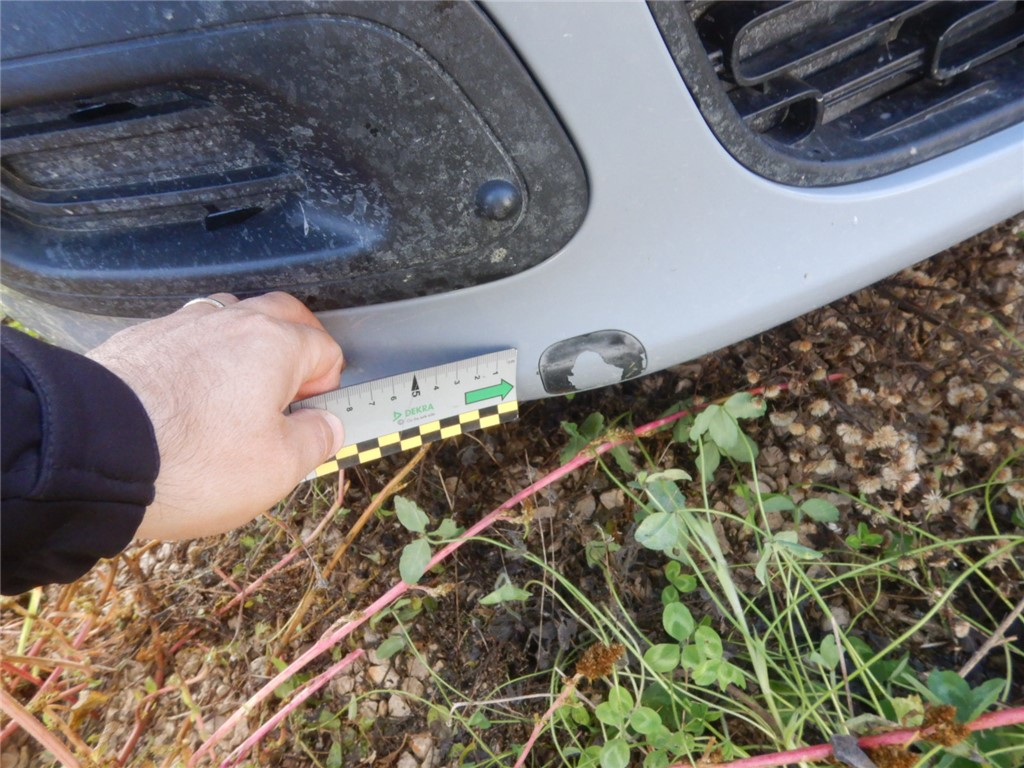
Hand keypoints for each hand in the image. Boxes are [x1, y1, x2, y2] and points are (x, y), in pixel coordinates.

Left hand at [87, 292, 344, 539]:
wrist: (91, 452)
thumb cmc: (193, 460)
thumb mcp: (278, 468)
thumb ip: (315, 440)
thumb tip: (327, 426)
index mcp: (276, 344)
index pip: (325, 349)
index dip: (327, 386)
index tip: (311, 418)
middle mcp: (232, 321)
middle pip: (283, 314)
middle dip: (297, 346)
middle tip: (291, 391)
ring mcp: (182, 325)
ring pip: (232, 317)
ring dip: (246, 345)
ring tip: (237, 391)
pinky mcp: (141, 340)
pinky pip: (186, 337)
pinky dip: (199, 358)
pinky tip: (187, 396)